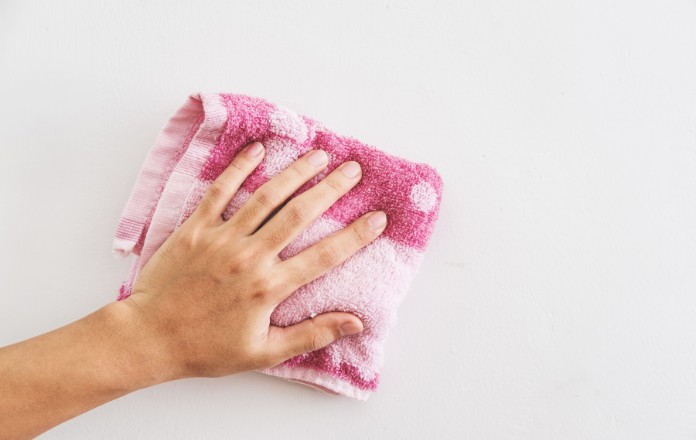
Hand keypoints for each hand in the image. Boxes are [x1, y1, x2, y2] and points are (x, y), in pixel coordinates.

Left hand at [121, 141, 387, 379]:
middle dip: (331, 188)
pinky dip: (238, 168)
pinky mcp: (195, 228)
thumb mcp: (264, 352)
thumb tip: (355, 323)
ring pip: (266, 197)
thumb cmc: (207, 348)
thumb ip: (311, 335)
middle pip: (299, 214)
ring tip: (318, 155)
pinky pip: (219, 191)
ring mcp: (221, 238)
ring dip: (295, 172)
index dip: (355, 235)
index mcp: (269, 288)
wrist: (149, 337)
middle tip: (353, 170)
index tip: (377, 218)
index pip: (324, 256)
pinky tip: (257, 149)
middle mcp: (250, 257)